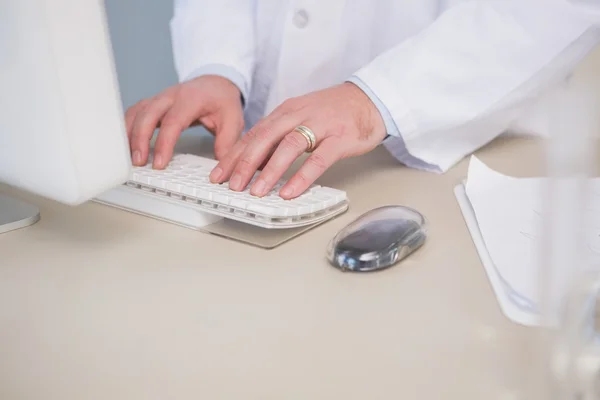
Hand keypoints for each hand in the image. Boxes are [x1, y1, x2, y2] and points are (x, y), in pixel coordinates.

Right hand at [125, 75, 243, 168]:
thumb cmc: (222, 99)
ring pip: (137, 113)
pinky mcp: (153, 103)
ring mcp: (159, 98)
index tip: (160, 162)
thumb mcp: (233, 119)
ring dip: (129, 134)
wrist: (216, 82)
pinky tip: (126, 144)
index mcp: (191, 99)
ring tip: (129, 157)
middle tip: (138, 162)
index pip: (172, 121)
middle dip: (139, 139)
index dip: (164, 143)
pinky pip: (135, 113)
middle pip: (148, 114)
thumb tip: (220, 166)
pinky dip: (128, 127)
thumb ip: (226, 142)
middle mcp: (171, 96)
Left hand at [208, 82, 386, 198]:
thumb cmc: (334, 112)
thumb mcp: (300, 118)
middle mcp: (299, 115)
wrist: (370, 99)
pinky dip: (302, 176)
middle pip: (265, 138)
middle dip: (244, 163)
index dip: (234, 155)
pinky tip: (290, 191)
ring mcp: (320, 125)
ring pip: (288, 147)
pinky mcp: (340, 138)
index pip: (253, 134)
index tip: (218, 174)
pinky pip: (319, 159)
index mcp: (286, 112)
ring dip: (269, 170)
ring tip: (256, 191)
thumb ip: (279, 137)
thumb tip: (255, 162)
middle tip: (231, 185)